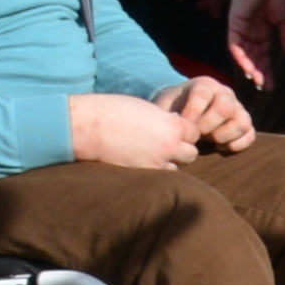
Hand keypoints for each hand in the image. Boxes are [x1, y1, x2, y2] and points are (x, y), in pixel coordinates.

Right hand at [62, 89, 198, 172]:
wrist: (89, 126)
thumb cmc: (115, 111)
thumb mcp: (148, 110)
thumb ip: (165, 120)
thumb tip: (174, 125)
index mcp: (173, 126)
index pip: (195, 132)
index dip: (185, 130)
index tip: (173, 128)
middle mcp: (169, 146)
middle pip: (191, 153)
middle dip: (181, 149)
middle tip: (166, 143)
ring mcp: (156, 163)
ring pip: (176, 167)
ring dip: (169, 161)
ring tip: (152, 153)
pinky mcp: (141, 174)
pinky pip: (158, 175)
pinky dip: (155, 170)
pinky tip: (143, 161)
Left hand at [164, 74, 255, 153]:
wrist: (182, 111)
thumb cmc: (172, 108)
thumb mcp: (164, 106)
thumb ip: (167, 115)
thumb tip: (177, 128)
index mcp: (205, 85)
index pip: (203, 94)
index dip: (192, 111)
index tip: (183, 125)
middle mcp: (225, 93)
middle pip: (225, 108)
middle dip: (208, 126)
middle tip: (196, 134)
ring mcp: (237, 108)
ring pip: (243, 122)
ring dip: (224, 136)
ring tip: (209, 140)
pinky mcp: (244, 123)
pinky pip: (250, 135)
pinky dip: (236, 144)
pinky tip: (219, 147)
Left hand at [226, 0, 284, 87]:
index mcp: (264, 28)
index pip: (265, 53)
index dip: (269, 69)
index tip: (273, 84)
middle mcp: (251, 31)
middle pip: (255, 57)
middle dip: (260, 72)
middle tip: (265, 87)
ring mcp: (241, 28)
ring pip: (244, 54)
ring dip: (251, 68)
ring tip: (258, 81)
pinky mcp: (234, 23)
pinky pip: (235, 45)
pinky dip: (241, 57)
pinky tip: (249, 68)